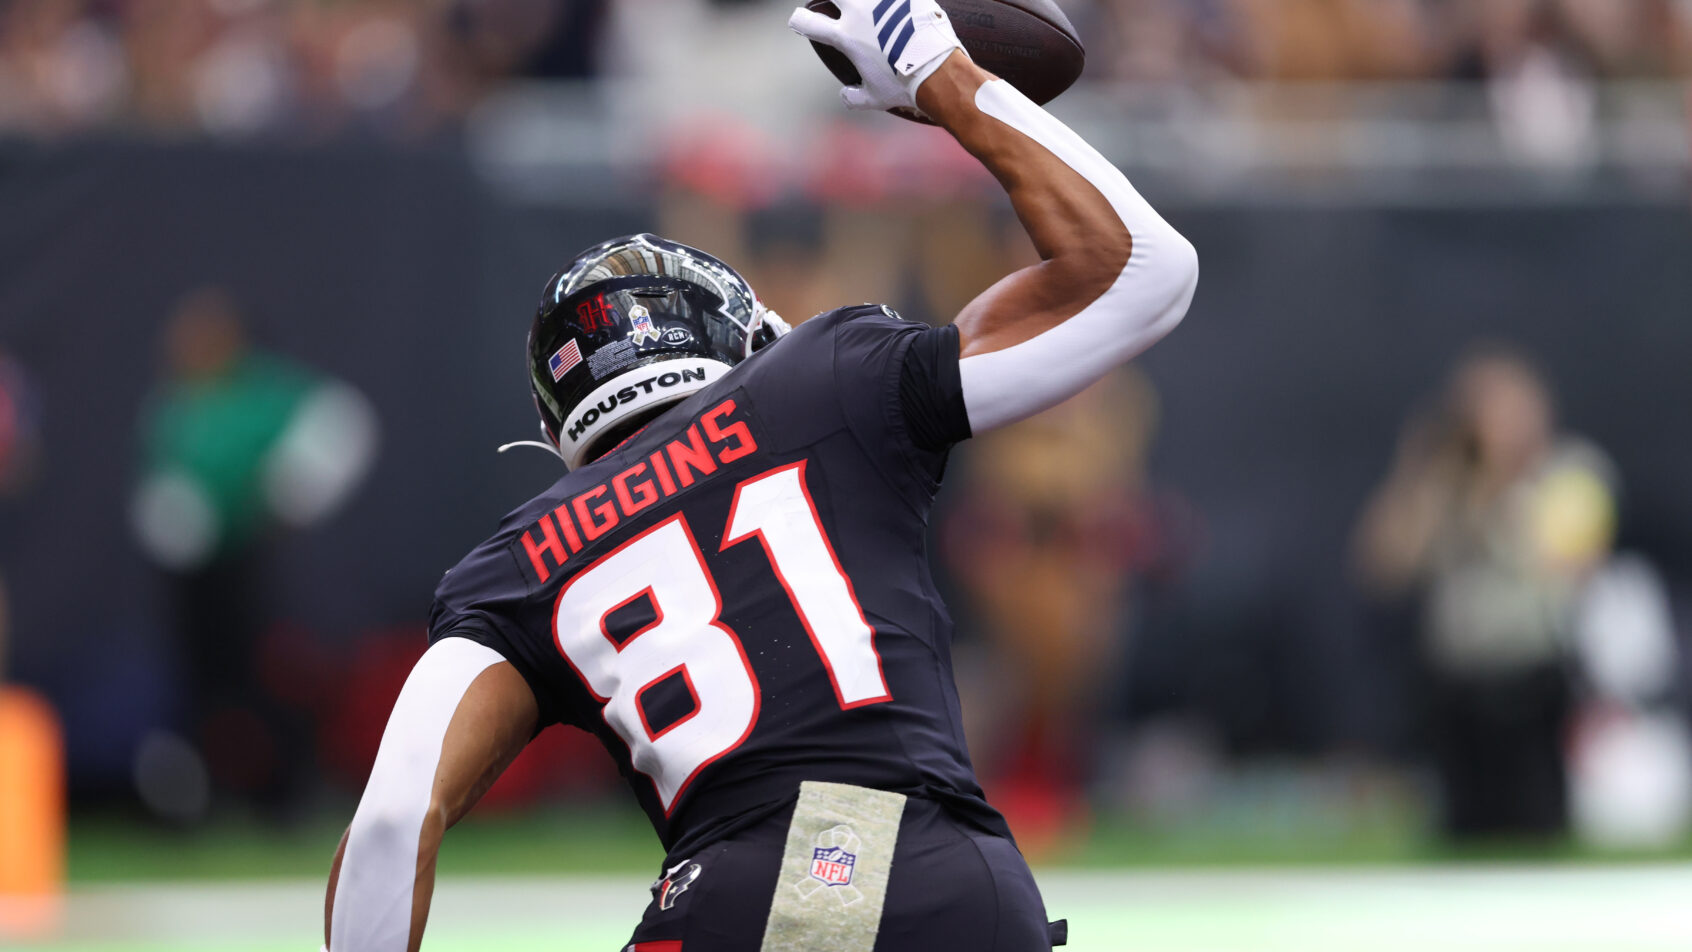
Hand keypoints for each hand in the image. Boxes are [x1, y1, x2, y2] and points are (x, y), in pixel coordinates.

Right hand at [788, 0, 964, 113]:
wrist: (939, 69)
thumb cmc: (906, 85)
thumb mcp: (876, 97)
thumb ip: (855, 97)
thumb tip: (845, 95)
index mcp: (846, 36)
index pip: (809, 22)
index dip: (799, 21)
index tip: (800, 21)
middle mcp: (860, 12)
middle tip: (838, 7)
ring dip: (861, 2)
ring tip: (870, 9)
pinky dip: (894, 2)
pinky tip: (897, 7)